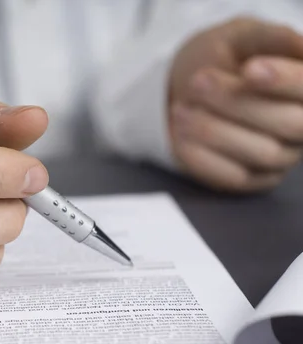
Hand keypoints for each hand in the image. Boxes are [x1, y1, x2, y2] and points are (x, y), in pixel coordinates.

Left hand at [168, 17, 302, 191]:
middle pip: (290, 124)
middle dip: (239, 103)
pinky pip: (233, 177)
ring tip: (180, 109)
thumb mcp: (242, 37)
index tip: (250, 70)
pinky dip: (203, 156)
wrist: (191, 86)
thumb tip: (299, 45)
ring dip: (216, 130)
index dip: (285, 81)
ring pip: (261, 152)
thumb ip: (270, 38)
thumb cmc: (225, 57)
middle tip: (198, 82)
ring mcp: (280, 157)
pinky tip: (179, 135)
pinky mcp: (250, 179)